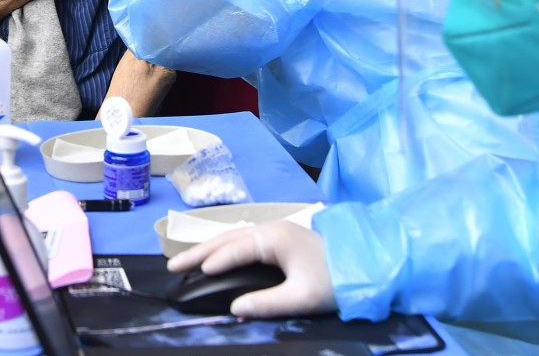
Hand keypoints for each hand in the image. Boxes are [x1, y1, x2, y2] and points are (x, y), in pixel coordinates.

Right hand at [168, 221, 335, 318]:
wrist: (366, 265)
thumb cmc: (335, 280)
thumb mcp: (302, 297)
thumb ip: (267, 303)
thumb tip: (235, 308)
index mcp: (275, 238)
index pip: (235, 249)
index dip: (213, 261)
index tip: (192, 273)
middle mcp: (271, 229)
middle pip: (227, 238)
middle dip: (199, 251)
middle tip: (172, 265)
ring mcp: (275, 231)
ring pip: (233, 237)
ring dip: (208, 248)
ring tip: (184, 261)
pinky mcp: (280, 239)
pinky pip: (242, 241)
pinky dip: (223, 249)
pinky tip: (214, 256)